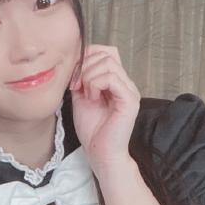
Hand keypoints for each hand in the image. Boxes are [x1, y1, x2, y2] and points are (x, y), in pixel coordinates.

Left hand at [70, 45, 139, 171]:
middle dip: (85, 66)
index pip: (107, 51)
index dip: (88, 56)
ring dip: (89, 76)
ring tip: (85, 94)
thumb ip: (80, 78)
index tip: (74, 76)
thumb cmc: (92, 129)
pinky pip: (112, 78)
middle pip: (107, 54)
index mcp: (116, 81)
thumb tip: (74, 62)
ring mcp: (130, 91)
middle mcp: (126, 83)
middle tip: (76, 86)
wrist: (99, 153)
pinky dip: (96, 84)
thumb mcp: (81, 97)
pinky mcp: (130, 100)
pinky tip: (92, 98)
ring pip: (109, 63)